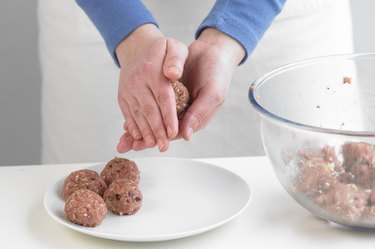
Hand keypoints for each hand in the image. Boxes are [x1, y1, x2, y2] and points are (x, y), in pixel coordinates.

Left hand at [117, 28, 244, 151]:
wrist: (214, 52)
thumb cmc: (217, 74)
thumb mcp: (212, 93)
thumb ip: (199, 113)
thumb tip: (185, 135)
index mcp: (195, 119)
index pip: (172, 134)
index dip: (155, 139)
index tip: (138, 145)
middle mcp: (183, 114)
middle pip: (161, 131)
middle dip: (143, 139)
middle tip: (123, 146)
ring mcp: (175, 105)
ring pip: (155, 121)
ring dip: (139, 129)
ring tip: (122, 139)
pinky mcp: (168, 93)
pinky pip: (153, 106)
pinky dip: (141, 113)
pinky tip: (127, 120)